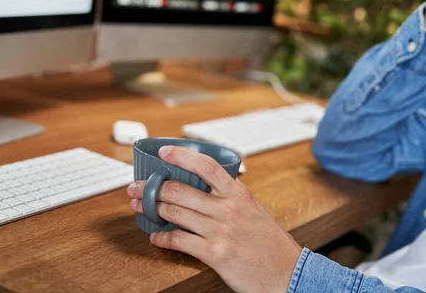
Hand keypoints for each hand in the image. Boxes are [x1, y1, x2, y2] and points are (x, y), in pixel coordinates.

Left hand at [127, 146, 302, 292]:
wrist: (289, 273)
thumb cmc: (270, 242)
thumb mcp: (254, 209)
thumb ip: (230, 197)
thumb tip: (203, 186)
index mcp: (238, 193)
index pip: (206, 165)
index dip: (181, 155)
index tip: (163, 152)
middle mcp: (228, 208)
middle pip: (180, 190)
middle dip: (151, 187)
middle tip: (136, 188)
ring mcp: (221, 231)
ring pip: (175, 212)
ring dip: (150, 209)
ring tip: (138, 207)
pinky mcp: (216, 254)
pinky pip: (180, 241)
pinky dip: (163, 237)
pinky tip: (156, 236)